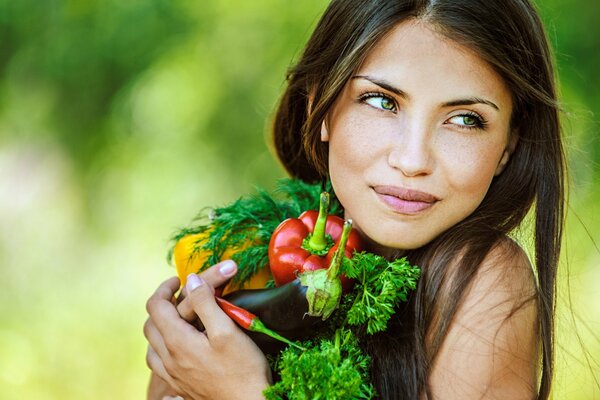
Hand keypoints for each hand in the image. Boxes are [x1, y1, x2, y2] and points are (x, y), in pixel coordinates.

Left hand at [144, 261, 271, 399]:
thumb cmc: (242, 369)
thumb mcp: (227, 329)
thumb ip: (206, 303)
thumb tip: (191, 280)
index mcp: (177, 341)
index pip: (155, 306)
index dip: (165, 288)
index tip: (180, 280)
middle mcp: (168, 359)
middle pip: (150, 324)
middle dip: (161, 304)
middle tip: (179, 295)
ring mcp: (172, 375)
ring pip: (152, 345)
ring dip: (160, 326)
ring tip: (177, 318)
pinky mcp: (180, 386)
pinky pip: (159, 363)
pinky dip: (163, 347)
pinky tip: (178, 347)